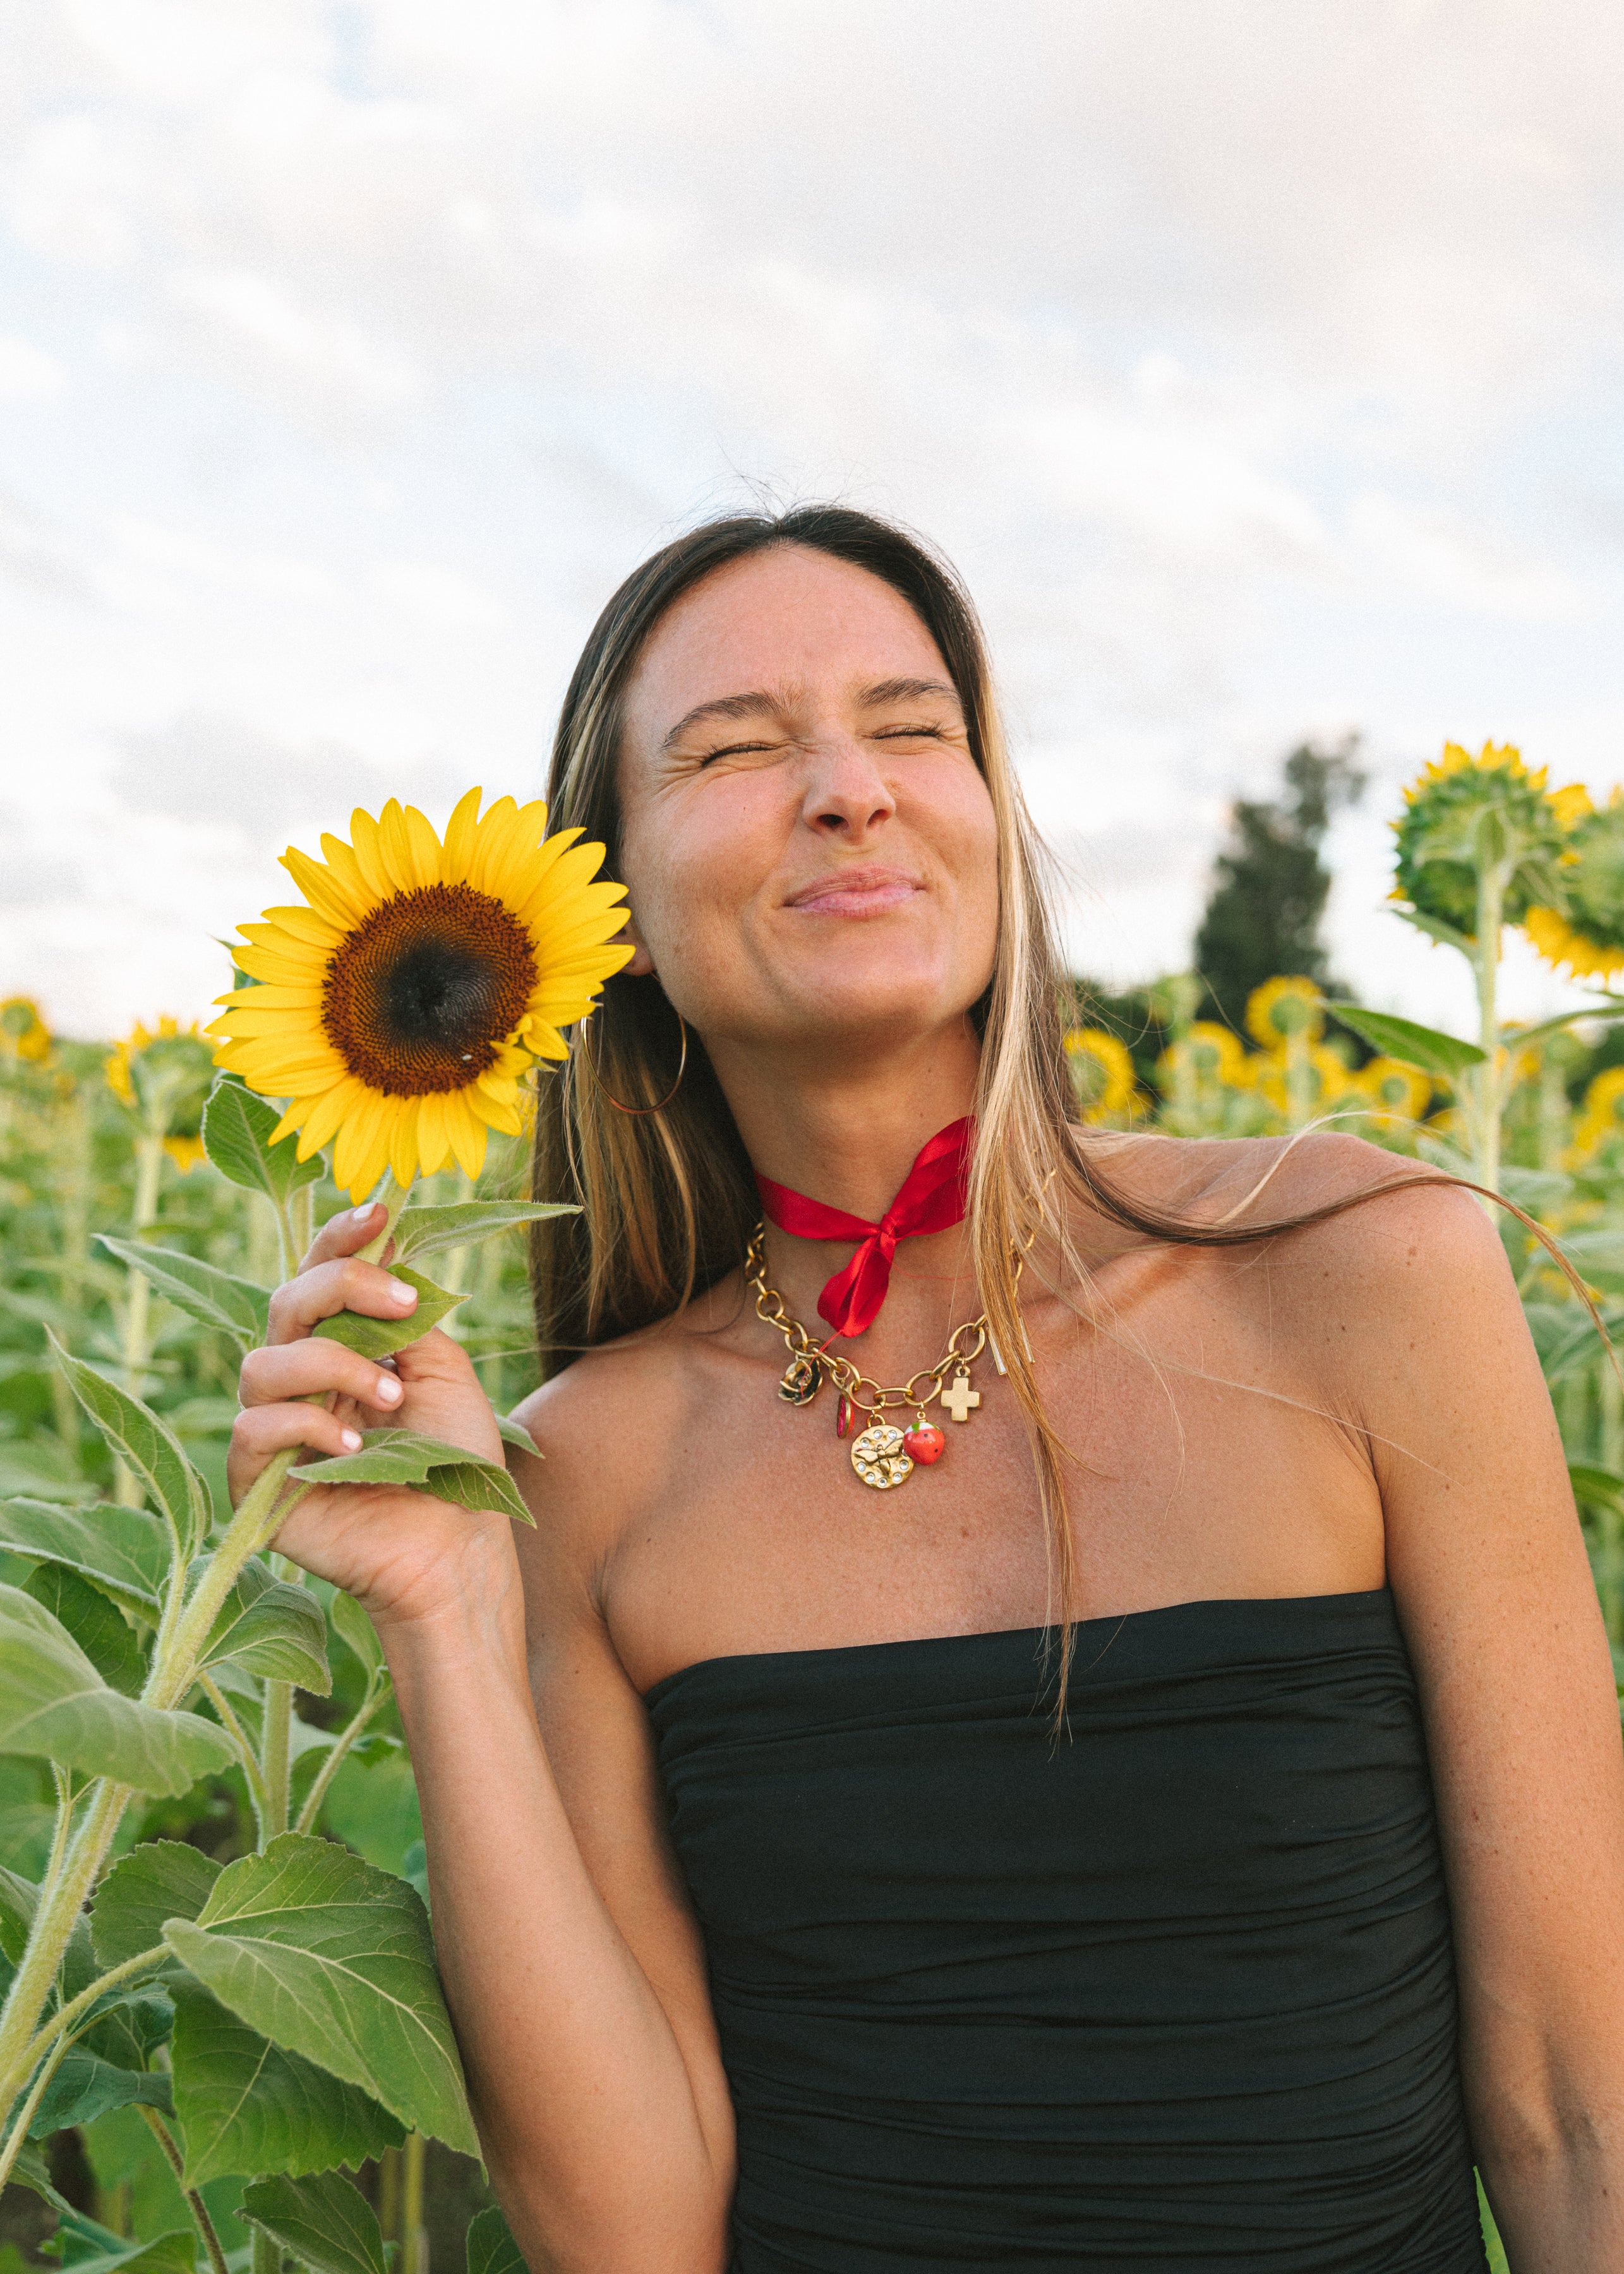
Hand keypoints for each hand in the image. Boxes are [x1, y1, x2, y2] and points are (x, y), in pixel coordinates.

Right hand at [230, 1199, 519, 1633]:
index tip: (380, 1211)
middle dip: (341, 1287)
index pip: (320, 1275)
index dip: (340, 1238)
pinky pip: (252, 1428)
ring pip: (262, 1362)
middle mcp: (298, 1379)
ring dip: (333, 1366)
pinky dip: (306, 1424)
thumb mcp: (443, 1371)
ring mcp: (271, 1429)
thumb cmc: (454, 1460)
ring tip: (389, 1399)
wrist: (457, 1546)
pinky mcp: (254, 1482)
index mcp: (341, 1345)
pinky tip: (354, 1445)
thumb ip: (406, 1318)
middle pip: (283, 1300)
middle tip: (401, 1305)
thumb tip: (383, 1258)